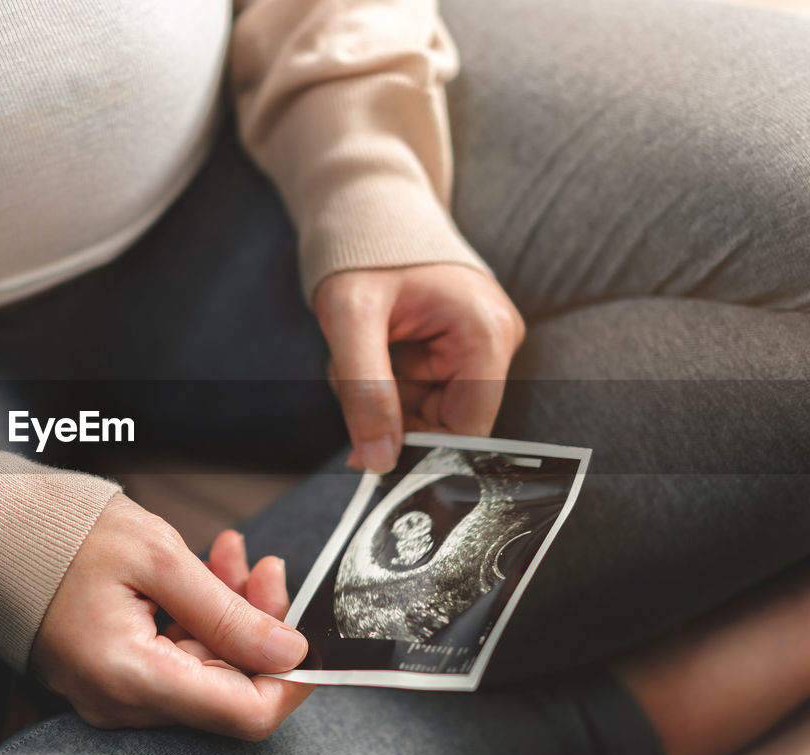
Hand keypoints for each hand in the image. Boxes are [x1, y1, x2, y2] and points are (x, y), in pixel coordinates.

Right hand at [30, 494, 313, 740]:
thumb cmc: (61, 533)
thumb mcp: (157, 557)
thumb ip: (228, 613)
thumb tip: (289, 654)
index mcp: (132, 677)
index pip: (245, 715)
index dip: (290, 679)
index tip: (307, 629)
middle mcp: (120, 702)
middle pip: (226, 689)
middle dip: (258, 626)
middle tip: (262, 564)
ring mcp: (110, 693)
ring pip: (203, 669)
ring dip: (229, 614)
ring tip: (231, 553)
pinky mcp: (107, 675)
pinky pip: (172, 659)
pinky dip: (197, 618)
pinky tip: (204, 570)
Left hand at [313, 264, 524, 471]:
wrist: (366, 209)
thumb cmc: (363, 251)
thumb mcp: (351, 318)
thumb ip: (365, 391)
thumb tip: (378, 461)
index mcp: (486, 333)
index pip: (467, 429)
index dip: (419, 450)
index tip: (368, 453)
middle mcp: (493, 342)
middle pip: (443, 422)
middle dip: (388, 412)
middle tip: (346, 377)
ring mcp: (476, 345)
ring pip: (423, 410)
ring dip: (377, 396)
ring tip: (351, 354)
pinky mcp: (455, 348)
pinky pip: (417, 390)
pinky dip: (381, 382)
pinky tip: (364, 350)